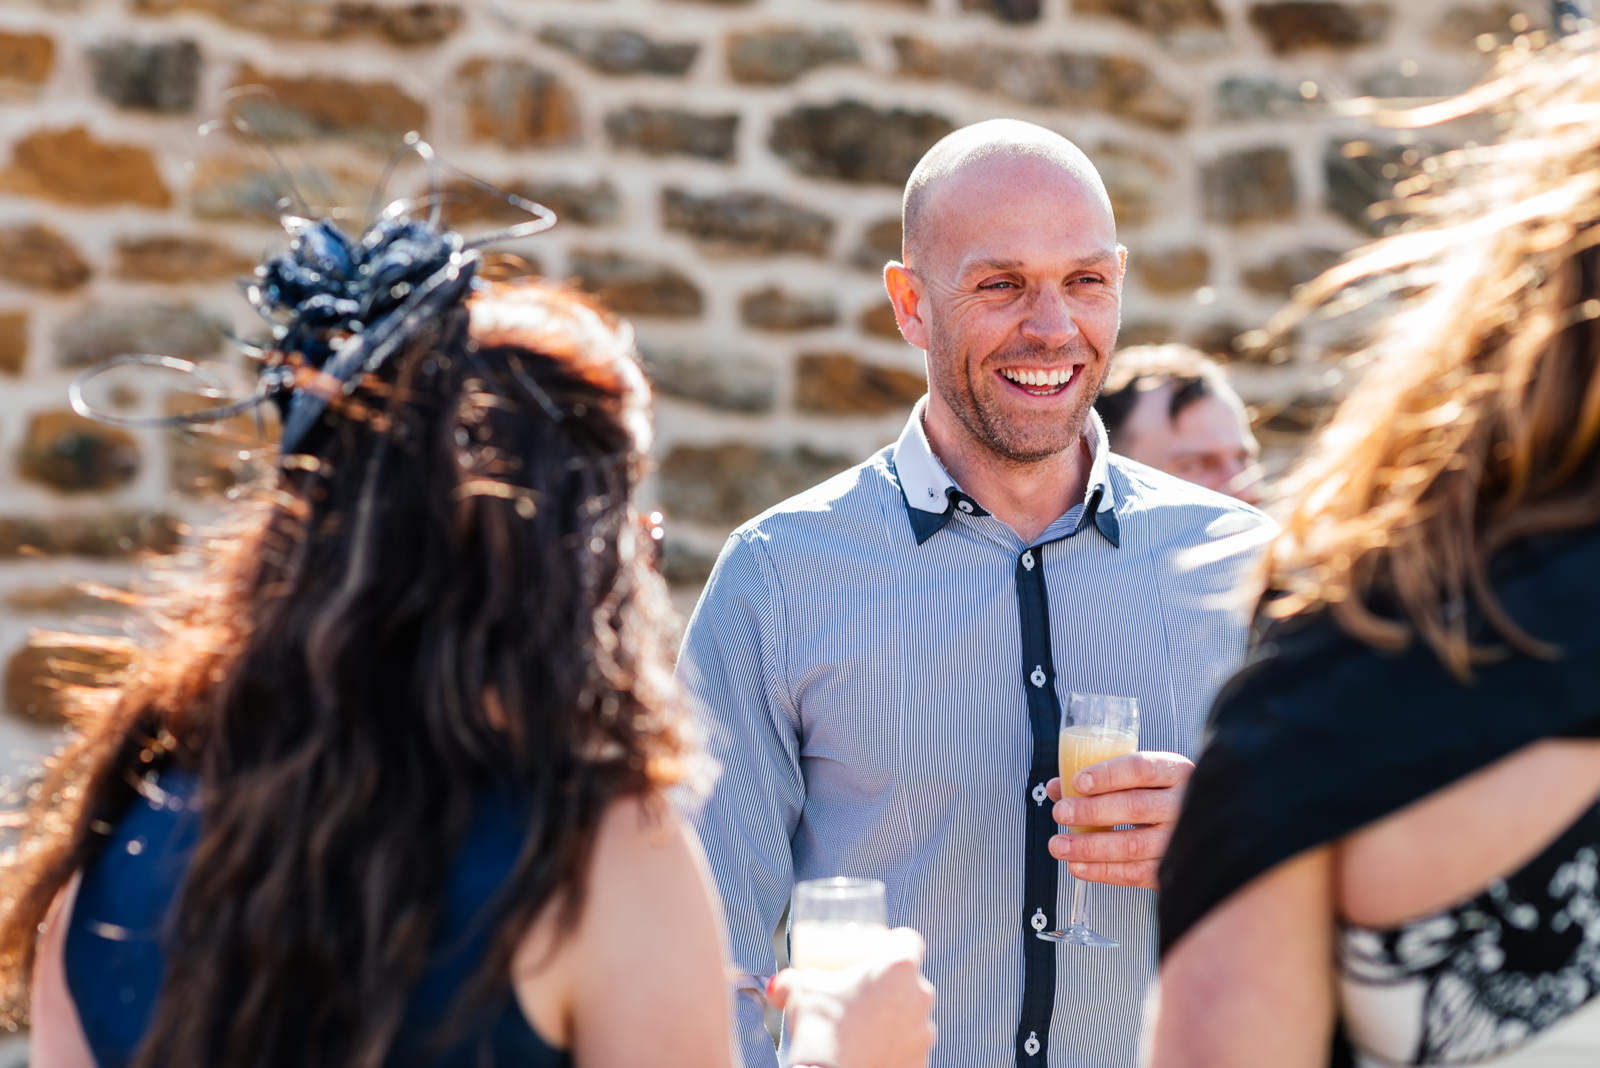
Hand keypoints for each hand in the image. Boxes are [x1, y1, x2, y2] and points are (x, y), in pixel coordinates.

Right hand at [769, 927, 935, 1067]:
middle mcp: (920, 995)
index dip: (892, 945)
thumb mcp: (802, 991)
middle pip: (910, 982)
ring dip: (893, 1021)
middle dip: (889, 988)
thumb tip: (779, 985)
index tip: (874, 954)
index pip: (908, 941)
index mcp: (899, 966)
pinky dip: (894, 1051)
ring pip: (911, 1017)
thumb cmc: (820, 1027)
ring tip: (862, 1031)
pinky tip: (869, 1055)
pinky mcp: (922, 1062)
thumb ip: (793, 981)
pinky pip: (910, 1049)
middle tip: (861, 996)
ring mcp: (925, 1032)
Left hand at [1045, 751, 1194, 889]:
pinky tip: (1079, 866)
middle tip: (1061, 813)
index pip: (1141, 769)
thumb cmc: (1162, 796)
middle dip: (1091, 812)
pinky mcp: (1172, 868)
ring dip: (1090, 847)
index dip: (1108, 776)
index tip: (1078, 782)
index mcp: (1175, 772)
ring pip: (1132, 844)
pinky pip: (1135, 873)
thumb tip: (1057, 788)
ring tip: (1060, 845)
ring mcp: (1181, 839)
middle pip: (1135, 807)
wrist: (1203, 827)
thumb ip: (1099, 779)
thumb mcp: (1140, 777)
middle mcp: (1183, 804)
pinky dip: (1102, 871)